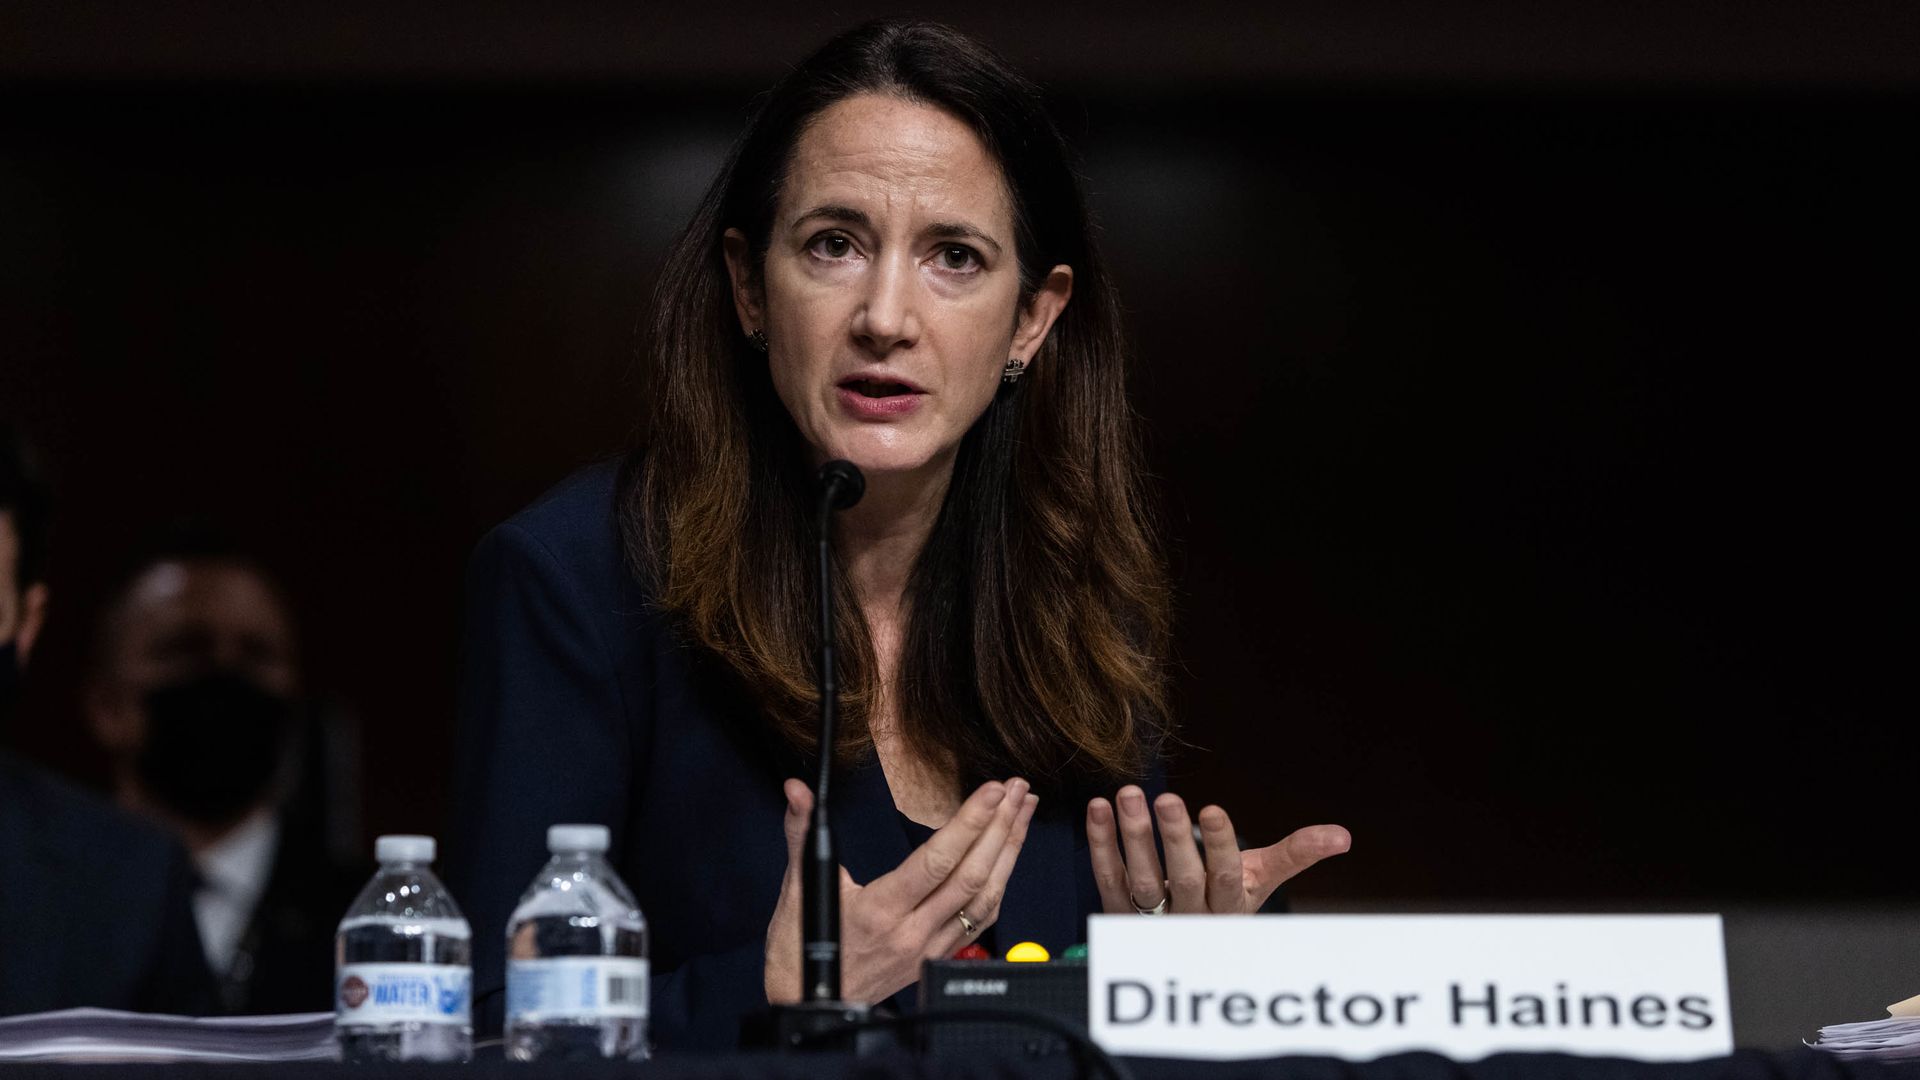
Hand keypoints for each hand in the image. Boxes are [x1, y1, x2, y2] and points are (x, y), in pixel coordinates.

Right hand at [765, 776, 1038, 1004]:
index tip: (991, 791)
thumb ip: (802, 832)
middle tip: (1017, 788)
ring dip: (1008, 852)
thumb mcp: (800, 887)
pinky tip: (1007, 858)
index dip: (969, 823)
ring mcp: (928, 948)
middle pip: (970, 876)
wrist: (810, 1006)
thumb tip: (798, 791)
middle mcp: (911, 931)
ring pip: (984, 899)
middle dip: (1000, 827)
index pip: (937, 860)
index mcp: (880, 910)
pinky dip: (999, 884)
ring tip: (1023, 812)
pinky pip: (979, 920)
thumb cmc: (801, 950)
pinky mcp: (935, 958)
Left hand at [1086, 785, 1348, 914]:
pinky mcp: (1116, 915)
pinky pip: (1106, 877)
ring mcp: (1150, 920)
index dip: (1219, 846)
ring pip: (1139, 880)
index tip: (1211, 810)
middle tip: (1166, 798)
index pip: (1226, 878)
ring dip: (1131, 836)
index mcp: (1229, 909)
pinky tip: (1098, 808)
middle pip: (1182, 879)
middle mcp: (1190, 919)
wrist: (1182, 947)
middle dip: (1173, 839)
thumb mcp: (1260, 880)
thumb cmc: (1225, 902)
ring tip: (1127, 794)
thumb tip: (1342, 835)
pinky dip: (1100, 843)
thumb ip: (1295, 854)